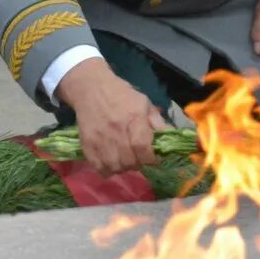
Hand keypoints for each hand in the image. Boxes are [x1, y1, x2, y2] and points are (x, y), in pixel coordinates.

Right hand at [55, 58, 168, 175]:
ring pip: (115, 167)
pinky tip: (111, 161)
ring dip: (123, 167)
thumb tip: (172, 141)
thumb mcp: (144, 103)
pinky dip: (107, 169)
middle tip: (138, 157)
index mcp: (134, 119)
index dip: (150, 158)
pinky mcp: (87, 145)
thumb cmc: (121, 95)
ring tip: (125, 160)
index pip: (143, 148)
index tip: (153, 158)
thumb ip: (158, 123)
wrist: (90, 88)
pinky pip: (99, 168)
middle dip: (138, 163)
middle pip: (129, 161)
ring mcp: (99, 139)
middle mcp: (116, 131)